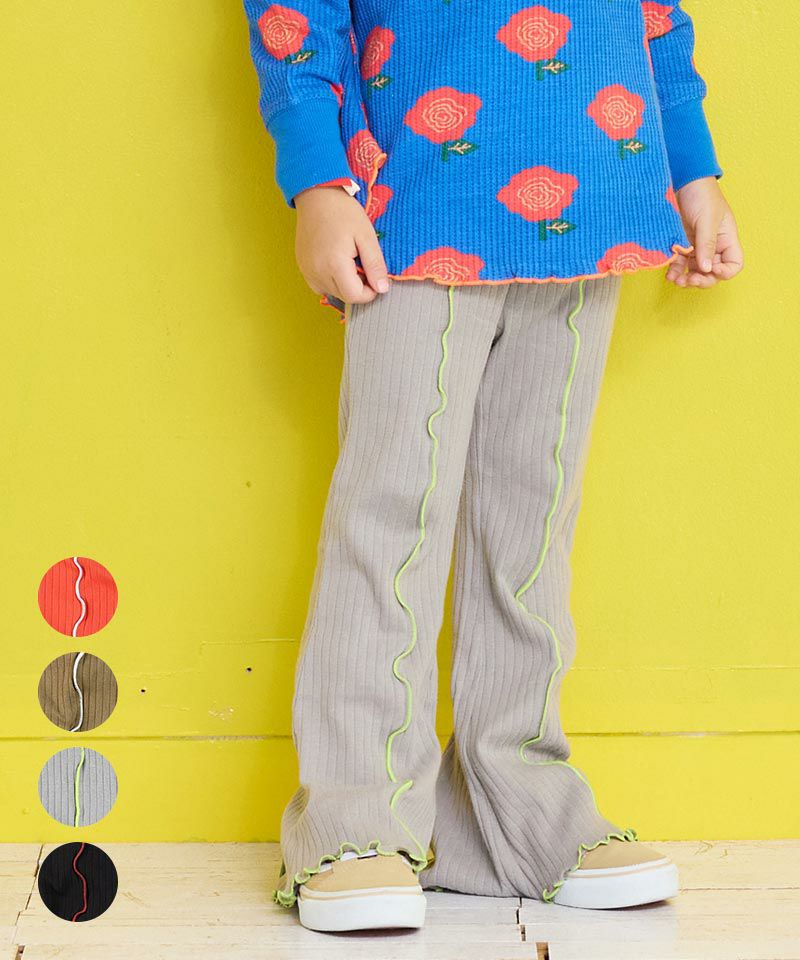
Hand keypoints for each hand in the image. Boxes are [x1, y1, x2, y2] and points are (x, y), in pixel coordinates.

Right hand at [293, 184, 389, 304]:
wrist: (316, 195)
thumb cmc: (343, 212)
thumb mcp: (366, 236)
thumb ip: (375, 265)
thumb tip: (382, 289)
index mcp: (334, 265)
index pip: (354, 296)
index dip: (369, 292)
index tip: (374, 276)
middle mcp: (317, 272)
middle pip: (343, 296)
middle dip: (358, 287)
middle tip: (362, 263)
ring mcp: (307, 271)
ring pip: (332, 292)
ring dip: (344, 284)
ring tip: (348, 260)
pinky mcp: (302, 267)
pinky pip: (320, 285)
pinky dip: (331, 280)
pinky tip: (335, 262)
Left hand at [666, 177, 743, 287]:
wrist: (681, 180)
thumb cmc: (701, 194)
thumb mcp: (707, 219)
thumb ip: (707, 245)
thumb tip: (707, 269)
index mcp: (726, 239)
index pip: (733, 264)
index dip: (724, 272)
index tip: (711, 269)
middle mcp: (713, 246)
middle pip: (712, 273)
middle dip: (702, 280)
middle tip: (690, 279)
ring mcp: (695, 246)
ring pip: (695, 272)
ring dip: (686, 279)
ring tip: (676, 280)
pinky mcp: (680, 245)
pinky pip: (680, 264)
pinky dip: (675, 271)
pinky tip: (669, 274)